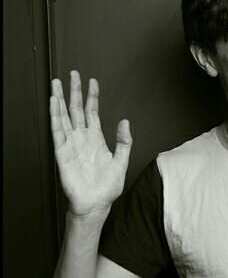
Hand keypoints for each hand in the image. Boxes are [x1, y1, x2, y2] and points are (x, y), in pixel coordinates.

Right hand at [50, 70, 132, 217]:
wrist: (96, 204)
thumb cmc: (107, 187)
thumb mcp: (121, 163)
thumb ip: (124, 142)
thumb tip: (125, 122)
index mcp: (96, 140)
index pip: (92, 113)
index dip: (92, 97)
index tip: (92, 81)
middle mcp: (82, 139)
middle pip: (76, 110)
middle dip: (74, 92)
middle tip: (73, 74)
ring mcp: (71, 144)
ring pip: (64, 117)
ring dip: (60, 100)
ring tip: (57, 83)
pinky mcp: (63, 153)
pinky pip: (58, 131)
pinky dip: (55, 116)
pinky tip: (53, 103)